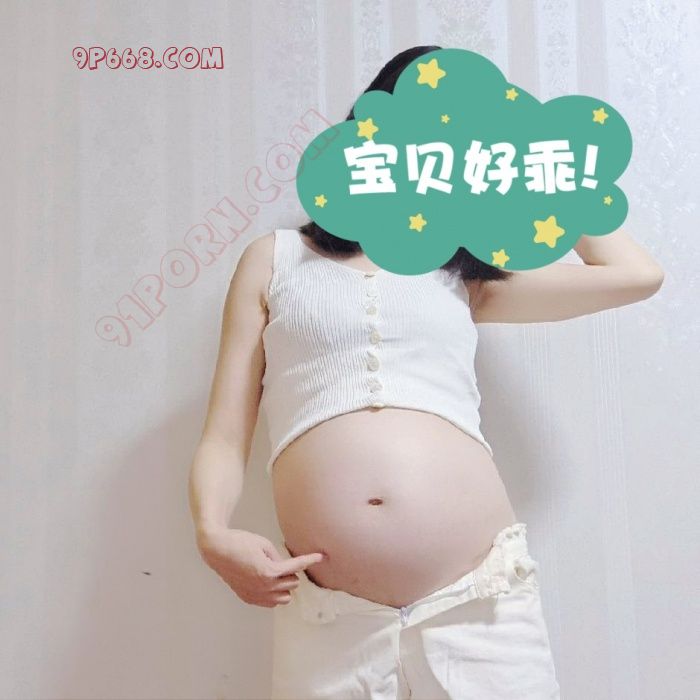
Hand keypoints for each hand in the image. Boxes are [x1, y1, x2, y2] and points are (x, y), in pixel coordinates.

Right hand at [196, 526, 324, 607]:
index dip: (310, 560)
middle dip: (292, 573)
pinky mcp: (247, 598)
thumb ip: (279, 557)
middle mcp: (263, 587)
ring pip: (284, 599)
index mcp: (268, 571)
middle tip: (285, 562)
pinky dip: (274, 594)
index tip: (322, 556)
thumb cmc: (240, 542)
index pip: (296, 567)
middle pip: (292, 584)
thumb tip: (287, 568)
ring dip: (285, 587)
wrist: (217, 550)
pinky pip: (270, 603)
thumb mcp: (264, 543)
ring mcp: (254, 595)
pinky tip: (269, 582)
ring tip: (277, 573)